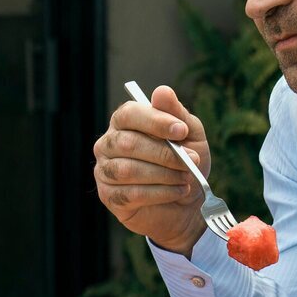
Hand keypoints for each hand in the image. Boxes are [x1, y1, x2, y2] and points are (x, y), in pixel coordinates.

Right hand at [93, 84, 210, 255]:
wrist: (185, 204)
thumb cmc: (185, 164)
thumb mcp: (190, 135)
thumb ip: (176, 114)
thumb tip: (162, 91)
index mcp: (125, 122)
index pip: (129, 114)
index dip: (155, 121)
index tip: (182, 131)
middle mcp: (108, 144)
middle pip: (127, 143)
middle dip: (164, 153)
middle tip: (191, 161)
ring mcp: (104, 171)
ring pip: (128, 170)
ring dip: (164, 175)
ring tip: (186, 178)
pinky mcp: (109, 196)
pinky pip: (131, 194)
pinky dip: (160, 193)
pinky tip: (178, 191)